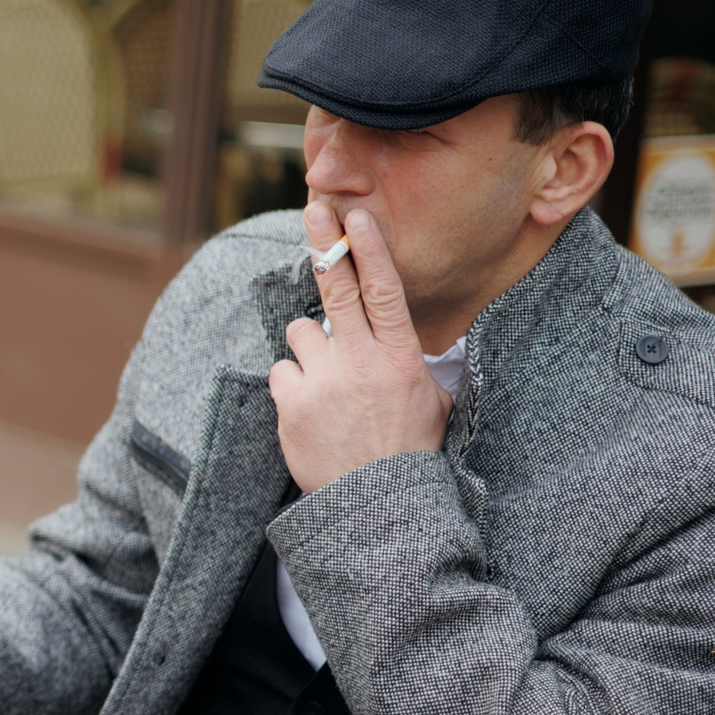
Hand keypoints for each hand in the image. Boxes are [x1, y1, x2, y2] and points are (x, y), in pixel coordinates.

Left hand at [267, 203, 449, 494]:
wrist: (376, 506)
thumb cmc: (407, 452)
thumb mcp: (433, 403)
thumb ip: (417, 365)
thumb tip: (415, 341)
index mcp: (400, 358)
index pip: (383, 291)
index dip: (368, 250)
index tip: (355, 217)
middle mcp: (362, 362)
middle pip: (336, 288)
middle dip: (324, 244)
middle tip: (316, 208)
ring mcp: (323, 381)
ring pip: (301, 333)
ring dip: (310, 350)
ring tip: (329, 386)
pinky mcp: (291, 404)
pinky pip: (281, 372)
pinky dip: (292, 386)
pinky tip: (311, 412)